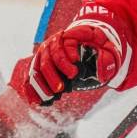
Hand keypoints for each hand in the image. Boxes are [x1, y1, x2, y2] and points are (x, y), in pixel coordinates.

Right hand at [13, 23, 128, 106]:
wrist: (87, 40)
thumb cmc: (97, 44)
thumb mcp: (106, 46)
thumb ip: (106, 58)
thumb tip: (103, 75)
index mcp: (66, 36)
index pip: (60, 48)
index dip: (64, 62)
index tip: (74, 73)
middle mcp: (51, 44)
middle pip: (47, 60)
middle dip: (52, 76)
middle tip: (61, 89)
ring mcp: (43, 54)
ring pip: (36, 70)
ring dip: (41, 85)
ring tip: (50, 97)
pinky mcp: (38, 64)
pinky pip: (30, 77)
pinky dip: (31, 89)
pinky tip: (35, 101)